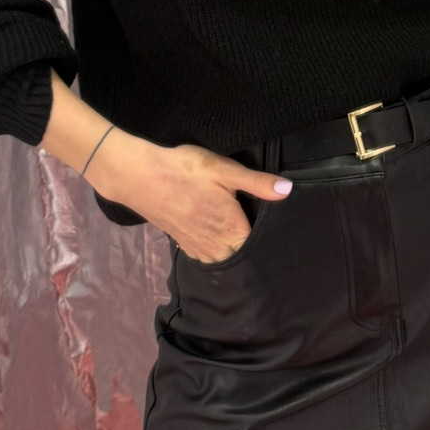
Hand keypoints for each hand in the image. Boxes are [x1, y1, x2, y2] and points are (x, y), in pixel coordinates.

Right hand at [88, 131, 291, 261]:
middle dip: (251, 248)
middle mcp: (216, 246)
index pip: (259, 245)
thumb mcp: (225, 170)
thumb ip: (257, 183)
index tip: (276, 232)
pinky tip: (216, 236)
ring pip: (223, 259)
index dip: (269, 238)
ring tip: (240, 235)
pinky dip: (214, 250)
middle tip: (260, 232)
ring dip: (232, 251)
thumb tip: (288, 190)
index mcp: (232, 230)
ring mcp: (197, 248)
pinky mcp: (182, 244)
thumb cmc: (185, 170)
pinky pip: (206, 256)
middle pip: (242, 255)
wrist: (140, 177)